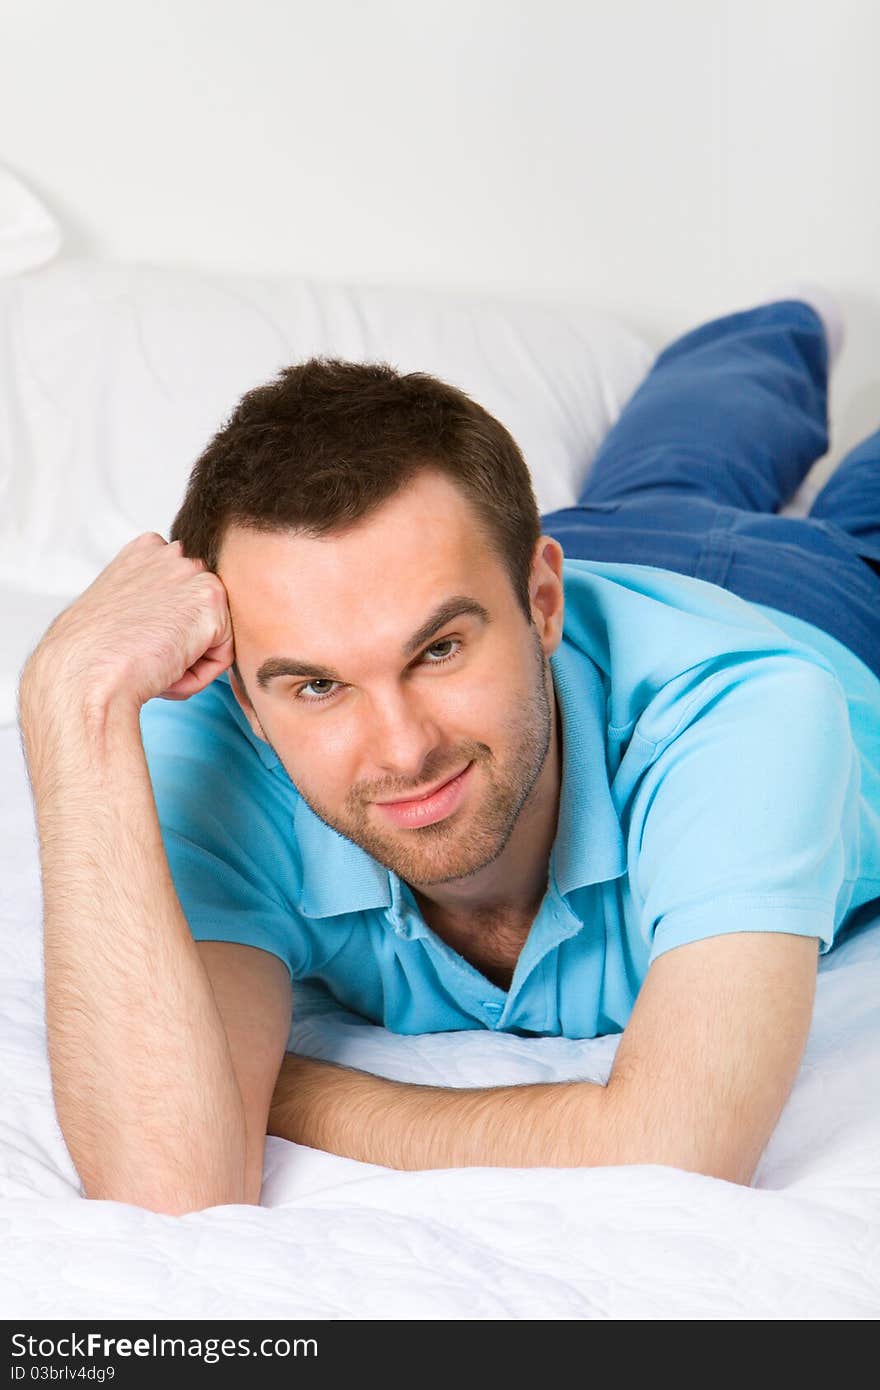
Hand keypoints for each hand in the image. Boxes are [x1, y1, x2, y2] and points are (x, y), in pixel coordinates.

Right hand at [21, 532, 234, 712]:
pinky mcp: (210, 600)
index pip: (183, 592)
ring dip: (189, 659)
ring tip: (153, 665)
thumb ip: (149, 601)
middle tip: (144, 656)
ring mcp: (192, 572)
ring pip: (214, 635)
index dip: (166, 627)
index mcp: (145, 550)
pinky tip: (165, 671)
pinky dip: (198, 675)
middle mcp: (171, 552)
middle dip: (181, 640)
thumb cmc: (92, 655)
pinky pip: (222, 655)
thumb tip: (175, 621)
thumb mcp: (118, 610)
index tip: (139, 640)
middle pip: (201, 612)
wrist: (85, 674)